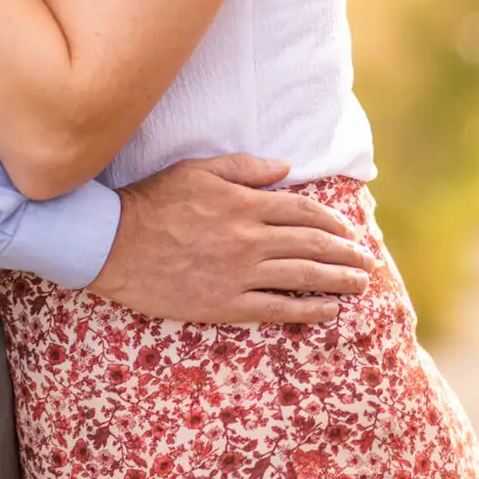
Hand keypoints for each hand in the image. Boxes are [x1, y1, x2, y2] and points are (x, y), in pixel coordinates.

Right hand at [87, 154, 374, 324]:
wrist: (113, 244)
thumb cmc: (151, 202)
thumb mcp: (194, 170)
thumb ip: (243, 167)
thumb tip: (286, 169)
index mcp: (244, 203)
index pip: (303, 210)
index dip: (332, 220)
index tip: (348, 230)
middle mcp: (250, 239)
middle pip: (313, 245)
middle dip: (346, 252)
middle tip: (365, 260)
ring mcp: (241, 273)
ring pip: (304, 277)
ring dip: (339, 280)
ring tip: (358, 283)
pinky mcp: (227, 302)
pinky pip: (280, 309)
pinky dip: (309, 310)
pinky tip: (329, 310)